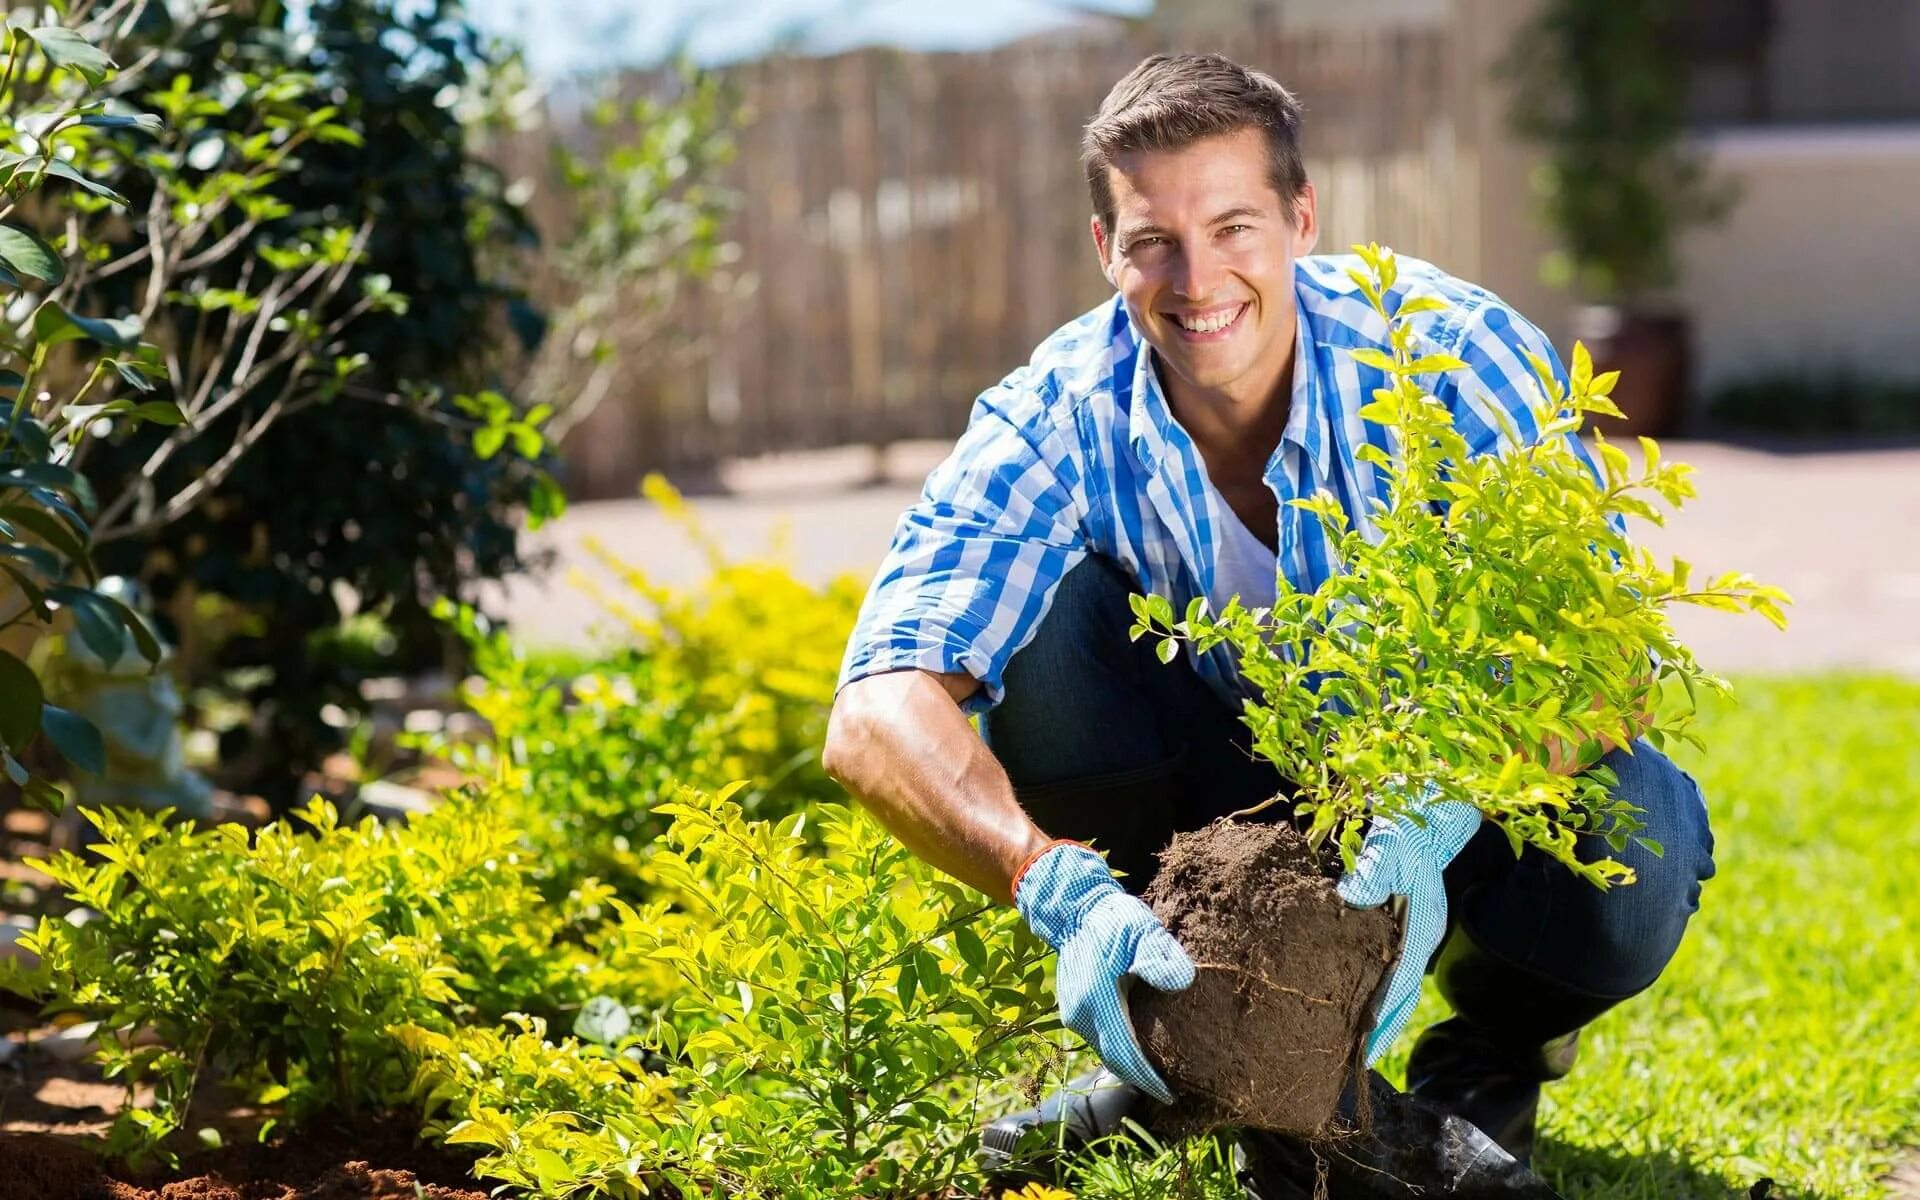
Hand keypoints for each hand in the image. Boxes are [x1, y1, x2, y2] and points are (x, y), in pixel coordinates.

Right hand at [1014, 841, 1193, 1103]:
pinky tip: (1134, 1049)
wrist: (1074, 908)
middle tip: (1167, 1089)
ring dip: (1127, 1063)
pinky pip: (1097, 1037)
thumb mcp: (1142, 930)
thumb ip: (1160, 957)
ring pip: (1104, 1049)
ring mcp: (1072, 1012)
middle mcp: (1080, 1014)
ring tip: (1154, 1073)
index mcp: (1097, 1000)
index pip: (1125, 1052)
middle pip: (1113, 1058)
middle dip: (1139, 1077)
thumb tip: (1182, 982)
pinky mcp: (1072, 1008)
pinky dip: (1117, 1048)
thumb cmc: (1112, 919)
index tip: (1170, 1093)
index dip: (1147, 1076)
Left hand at [1336, 792, 1480, 1063]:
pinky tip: (1352, 997)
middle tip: (1354, 1064)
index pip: (1399, 987)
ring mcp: (1413, 931)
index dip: (1381, 1020)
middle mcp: (1420, 937)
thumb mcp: (1390, 843)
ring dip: (1377, 1012)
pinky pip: (1386, 964)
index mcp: (1421, 928)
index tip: (1363, 1052)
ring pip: (1394, 984)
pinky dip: (1373, 986)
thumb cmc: (1408, 824)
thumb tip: (1346, 901)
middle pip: (1400, 996)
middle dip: (1380, 1030)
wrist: (1427, 804)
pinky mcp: (1401, 922)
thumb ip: (1371, 873)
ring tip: (1352, 1044)